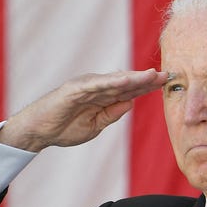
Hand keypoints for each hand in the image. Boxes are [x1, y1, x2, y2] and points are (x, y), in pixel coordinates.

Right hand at [0, 69, 166, 151]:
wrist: (39, 131)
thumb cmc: (65, 128)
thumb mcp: (96, 125)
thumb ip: (112, 113)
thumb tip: (131, 103)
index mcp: (103, 97)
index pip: (130, 90)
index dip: (147, 87)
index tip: (166, 83)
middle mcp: (97, 88)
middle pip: (126, 83)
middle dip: (146, 79)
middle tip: (167, 75)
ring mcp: (86, 86)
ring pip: (114, 81)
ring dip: (134, 78)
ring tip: (152, 75)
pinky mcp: (74, 89)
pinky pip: (96, 85)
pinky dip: (111, 81)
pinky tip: (126, 80)